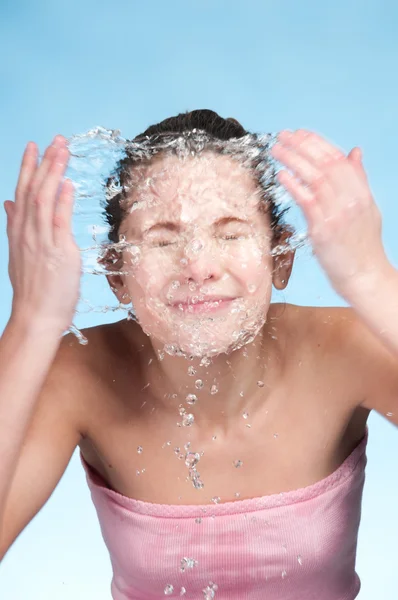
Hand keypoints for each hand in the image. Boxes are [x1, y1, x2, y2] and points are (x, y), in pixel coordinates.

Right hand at [5, 136, 80, 334]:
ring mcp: (42, 242)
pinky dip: (62, 201)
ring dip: (53, 173)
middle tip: (56, 140)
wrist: (36, 318)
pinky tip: (67, 183)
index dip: (28, 168)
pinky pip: (58, 222)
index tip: (33, 147)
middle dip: (44, 163)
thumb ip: (14, 227)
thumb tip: (8, 204)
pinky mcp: (58, 253)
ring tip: (62, 151)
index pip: (22, 193)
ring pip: (44, 200)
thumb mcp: (19, 254)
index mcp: (19, 233)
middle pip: (33, 190)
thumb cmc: (34, 291)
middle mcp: (27, 233)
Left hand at [271, 129, 389, 300]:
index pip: (337, 159)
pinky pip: (306, 201)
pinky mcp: (324, 230)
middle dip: (301, 146)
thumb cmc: (363, 245)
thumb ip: (358, 179)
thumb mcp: (367, 207)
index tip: (300, 133)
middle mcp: (351, 199)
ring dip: (293, 159)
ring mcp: (338, 214)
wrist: (365, 276)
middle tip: (282, 135)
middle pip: (324, 164)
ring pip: (314, 177)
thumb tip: (354, 151)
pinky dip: (293, 184)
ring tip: (276, 148)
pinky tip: (281, 174)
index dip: (317, 143)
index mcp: (361, 192)